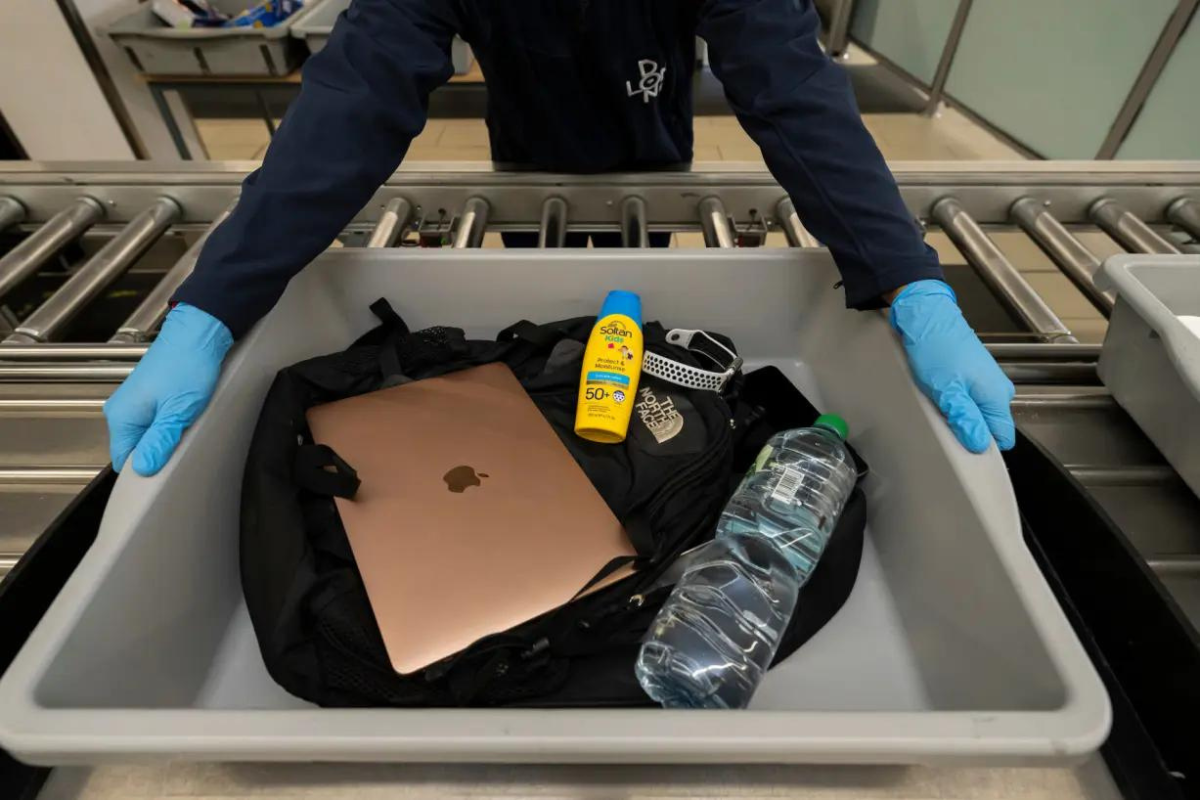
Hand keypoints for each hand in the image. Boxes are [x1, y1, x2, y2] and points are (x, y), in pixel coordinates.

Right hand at [104, 303, 232, 475]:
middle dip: (158, 452)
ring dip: (165, 436)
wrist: (198, 334)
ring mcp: (133, 402)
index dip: (144, 468)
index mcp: (121, 417)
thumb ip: (159, 442)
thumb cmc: (189, 365)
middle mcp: (120, 410)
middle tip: (182, 439)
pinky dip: (169, 423)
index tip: (167, 465)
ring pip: (147, 436)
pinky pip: (154, 422)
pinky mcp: (147, 397)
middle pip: (135, 449)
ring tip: (185, 422)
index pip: (124, 460)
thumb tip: (143, 469)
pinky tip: (184, 415)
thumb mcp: (178, 411)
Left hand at [889, 280, 1014, 452]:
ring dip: (958, 414)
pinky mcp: (974, 375)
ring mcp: (987, 381)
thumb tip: (979, 444)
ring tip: (939, 402)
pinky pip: (969, 399)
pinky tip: (940, 393)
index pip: (1003, 437)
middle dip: (968, 429)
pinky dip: (954, 401)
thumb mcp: (947, 390)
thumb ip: (966, 419)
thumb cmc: (936, 349)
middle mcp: (998, 389)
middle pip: (989, 426)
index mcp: (997, 396)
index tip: (962, 445)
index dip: (982, 445)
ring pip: (977, 413)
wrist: (928, 318)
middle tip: (944, 418)